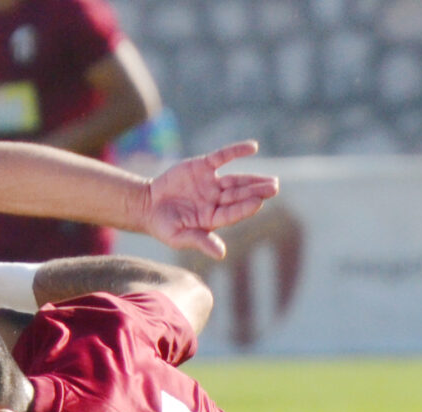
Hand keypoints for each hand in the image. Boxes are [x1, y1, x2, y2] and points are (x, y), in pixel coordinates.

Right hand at [142, 142, 279, 258]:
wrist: (147, 205)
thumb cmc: (164, 226)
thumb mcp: (179, 237)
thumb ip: (200, 241)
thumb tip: (221, 254)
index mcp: (212, 219)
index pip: (232, 213)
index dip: (245, 207)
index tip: (259, 201)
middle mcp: (216, 201)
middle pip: (239, 195)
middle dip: (256, 191)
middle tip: (274, 187)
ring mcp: (211, 183)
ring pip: (235, 180)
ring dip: (252, 179)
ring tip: (271, 180)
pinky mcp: (203, 167)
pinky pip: (222, 157)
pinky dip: (236, 151)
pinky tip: (252, 147)